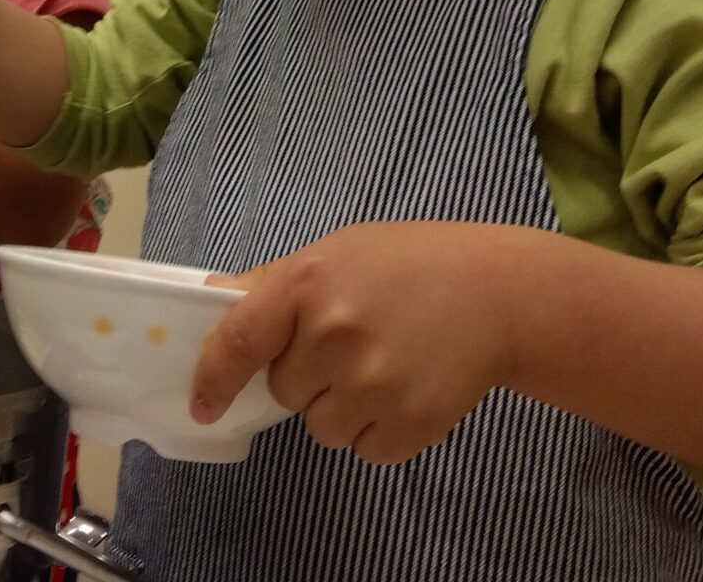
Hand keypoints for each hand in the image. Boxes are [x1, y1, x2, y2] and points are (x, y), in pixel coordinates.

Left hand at [191, 222, 524, 465]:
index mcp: (308, 285)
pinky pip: (364, 450)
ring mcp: (374, 383)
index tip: (203, 406)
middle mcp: (335, 335)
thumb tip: (210, 300)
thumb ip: (273, 283)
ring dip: (341, 407)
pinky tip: (406, 387)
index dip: (214, 378)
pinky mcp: (409, 423)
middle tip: (352, 340)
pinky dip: (378, 430)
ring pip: (320, 428)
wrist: (498, 293)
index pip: (239, 341)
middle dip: (306, 375)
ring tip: (384, 363)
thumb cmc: (409, 264)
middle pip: (283, 391)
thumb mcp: (335, 253)